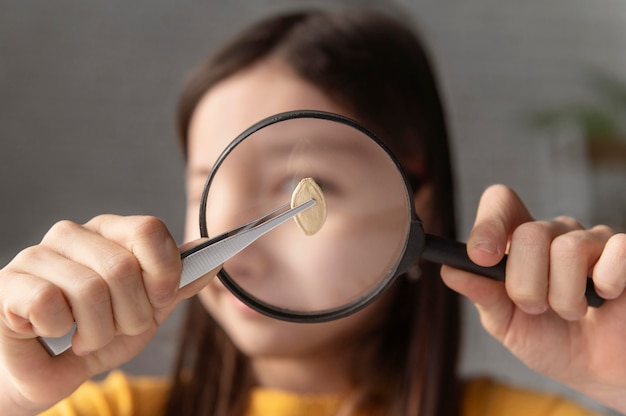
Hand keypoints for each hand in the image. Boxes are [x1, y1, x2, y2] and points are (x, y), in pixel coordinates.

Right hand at [0, 215, 216, 414]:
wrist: (47, 372)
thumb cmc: (96, 333)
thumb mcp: (148, 310)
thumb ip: (177, 283)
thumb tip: (212, 257)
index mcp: (111, 231)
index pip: (149, 230)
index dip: (163, 273)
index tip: (159, 301)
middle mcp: (73, 234)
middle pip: (124, 268)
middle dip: (131, 316)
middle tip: (115, 328)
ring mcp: (37, 255)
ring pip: (90, 290)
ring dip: (97, 332)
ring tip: (84, 337)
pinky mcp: (8, 283)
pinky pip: (50, 304)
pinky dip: (60, 332)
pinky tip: (51, 332)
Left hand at [441, 184, 625, 411]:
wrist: (597, 370)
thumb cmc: (550, 341)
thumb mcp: (506, 323)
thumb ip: (482, 295)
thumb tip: (450, 271)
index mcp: (519, 243)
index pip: (501, 202)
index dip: (489, 223)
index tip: (482, 257)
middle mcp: (554, 233)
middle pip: (530, 233)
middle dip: (527, 284)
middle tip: (536, 308)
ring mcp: (593, 240)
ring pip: (568, 248)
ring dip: (565, 297)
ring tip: (570, 313)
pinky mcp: (625, 253)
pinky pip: (616, 251)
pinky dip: (606, 285)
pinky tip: (605, 299)